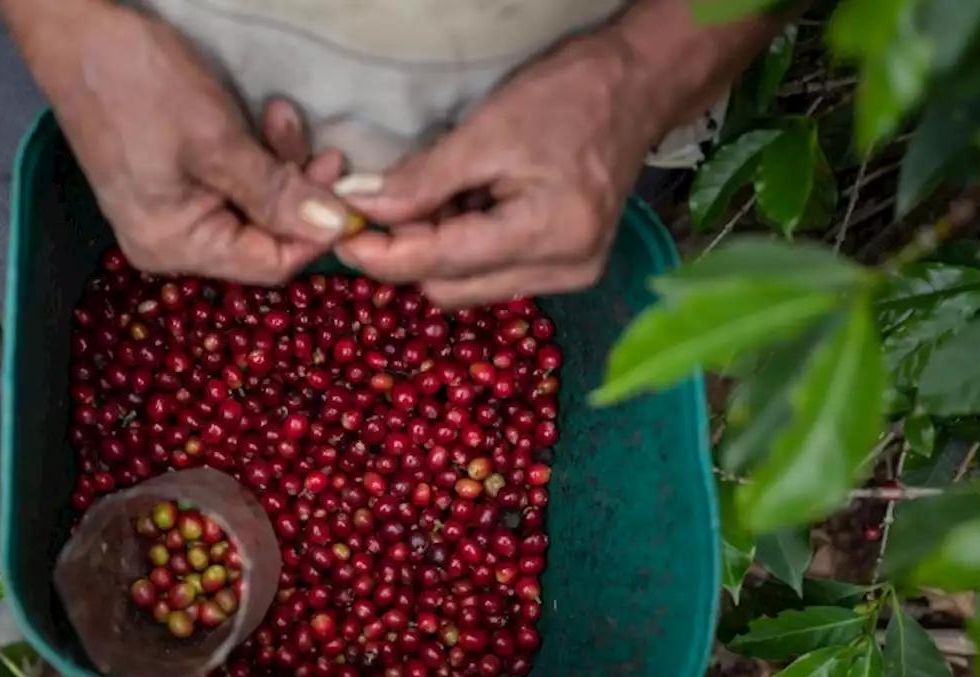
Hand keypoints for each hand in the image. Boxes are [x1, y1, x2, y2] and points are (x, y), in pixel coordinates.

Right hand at [10, 2, 351, 281]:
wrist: (75, 32)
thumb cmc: (141, 85)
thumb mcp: (218, 139)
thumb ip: (277, 192)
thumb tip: (334, 229)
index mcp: (175, 246)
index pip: (269, 264)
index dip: (315, 233)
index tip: (347, 193)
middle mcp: (169, 244)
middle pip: (261, 238)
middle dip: (298, 193)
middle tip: (327, 150)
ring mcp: (166, 215)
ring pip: (251, 208)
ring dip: (279, 167)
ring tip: (283, 116)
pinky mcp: (169, 185)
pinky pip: (228, 187)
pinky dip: (253, 158)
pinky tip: (264, 120)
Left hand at [336, 37, 660, 307]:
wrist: (637, 88)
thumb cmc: (569, 98)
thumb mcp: (486, 132)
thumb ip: (421, 181)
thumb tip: (362, 209)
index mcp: (550, 234)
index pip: (442, 263)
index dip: (383, 254)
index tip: (342, 235)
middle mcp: (565, 269)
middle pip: (450, 287)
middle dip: (410, 251)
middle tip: (389, 203)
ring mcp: (570, 274)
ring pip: (467, 286)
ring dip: (438, 249)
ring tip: (445, 194)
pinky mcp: (568, 268)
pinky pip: (492, 274)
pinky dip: (466, 248)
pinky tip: (472, 206)